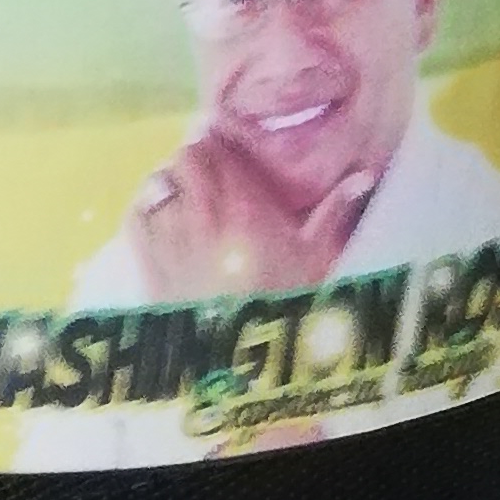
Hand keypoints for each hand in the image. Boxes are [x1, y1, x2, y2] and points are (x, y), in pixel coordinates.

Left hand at [125, 132, 380, 304]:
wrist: (240, 364)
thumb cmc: (284, 307)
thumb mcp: (316, 260)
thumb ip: (335, 214)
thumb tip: (364, 176)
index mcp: (244, 210)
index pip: (219, 149)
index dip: (219, 136)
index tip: (226, 135)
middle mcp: (202, 216)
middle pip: (185, 158)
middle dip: (196, 153)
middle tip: (209, 158)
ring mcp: (169, 239)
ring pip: (159, 182)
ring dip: (172, 177)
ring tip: (185, 182)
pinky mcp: (148, 263)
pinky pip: (135, 216)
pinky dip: (145, 204)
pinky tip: (159, 205)